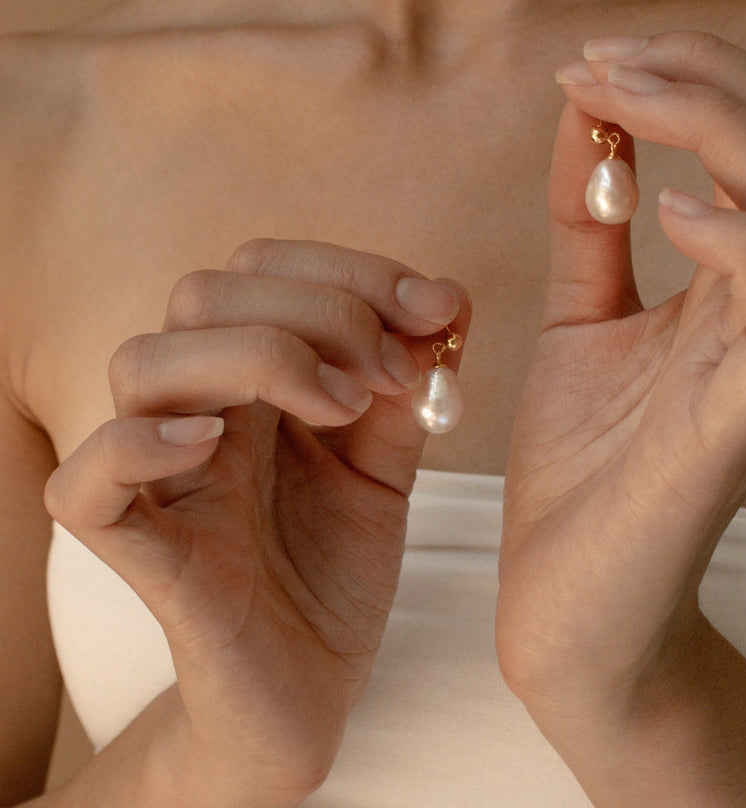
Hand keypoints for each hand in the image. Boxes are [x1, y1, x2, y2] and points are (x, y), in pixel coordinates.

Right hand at [45, 240, 468, 806]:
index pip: (266, 269)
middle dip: (320, 308)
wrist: (310, 689)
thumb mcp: (389, 464)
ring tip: (341, 409)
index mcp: (253, 382)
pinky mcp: (145, 556)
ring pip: (141, 361)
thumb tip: (449, 299)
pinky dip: (141, 445)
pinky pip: (84, 484)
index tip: (440, 308)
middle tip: (393, 370)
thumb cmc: (337, 569)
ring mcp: (164, 480)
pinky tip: (220, 442)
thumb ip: (408, 389)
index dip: (354, 269)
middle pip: (204, 293)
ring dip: (258, 357)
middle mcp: (199, 412)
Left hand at [498, 33, 745, 725]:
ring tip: (621, 104)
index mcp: (737, 282)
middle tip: (606, 61)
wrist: (570, 601)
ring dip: (718, 127)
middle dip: (714, 75)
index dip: (698, 74)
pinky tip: (659, 209)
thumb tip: (586, 106)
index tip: (595, 61)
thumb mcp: (577, 312)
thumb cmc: (583, 466)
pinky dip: (739, 238)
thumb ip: (588, 215)